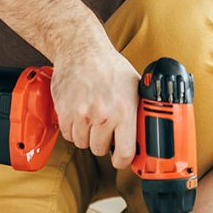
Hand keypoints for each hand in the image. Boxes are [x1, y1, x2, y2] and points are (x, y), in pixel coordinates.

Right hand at [51, 45, 139, 167]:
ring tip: (92, 119)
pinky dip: (73, 129)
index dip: (123, 161)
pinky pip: (68, 135)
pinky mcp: (64, 112)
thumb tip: (148, 131)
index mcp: (124, 111)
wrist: (81, 50)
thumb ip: (140, 110)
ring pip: (82, 143)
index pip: (124, 153)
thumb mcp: (135, 86)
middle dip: (103, 143)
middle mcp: (103, 115)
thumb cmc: (110, 66)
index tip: (121, 160)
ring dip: (87, 136)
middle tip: (105, 130)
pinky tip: (79, 115)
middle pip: (100, 150)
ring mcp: (81, 114)